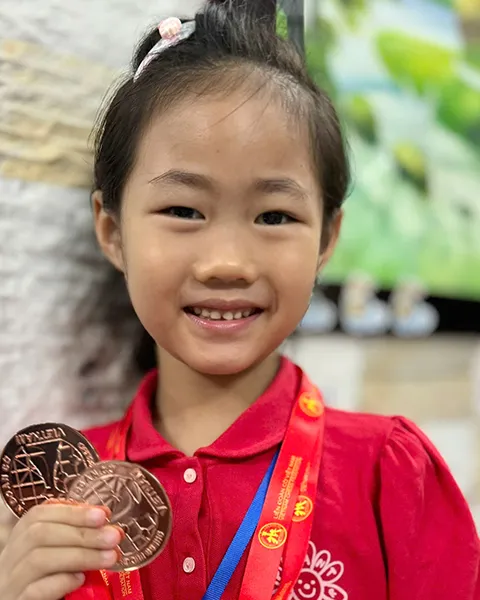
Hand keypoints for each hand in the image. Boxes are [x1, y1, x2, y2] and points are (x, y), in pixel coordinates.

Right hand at [0, 501, 122, 599]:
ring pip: (39, 560)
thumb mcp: (58, 551)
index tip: (102, 515)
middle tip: (113, 536)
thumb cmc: (48, 577)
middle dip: (81, 532)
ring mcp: (10, 582)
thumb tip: (104, 521)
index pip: (40, 514)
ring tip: (109, 557)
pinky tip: (81, 579)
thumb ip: (74, 535)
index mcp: (20, 537)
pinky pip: (35, 590)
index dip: (72, 512)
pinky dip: (61, 581)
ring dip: (80, 555)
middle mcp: (10, 557)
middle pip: (40, 534)